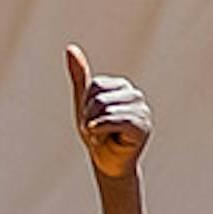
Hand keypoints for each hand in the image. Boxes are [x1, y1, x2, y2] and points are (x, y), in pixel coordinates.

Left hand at [61, 44, 150, 179]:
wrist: (108, 165)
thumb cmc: (97, 135)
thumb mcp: (84, 103)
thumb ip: (80, 75)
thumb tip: (70, 48)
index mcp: (123, 87)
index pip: (95, 85)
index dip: (85, 105)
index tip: (91, 120)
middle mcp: (135, 96)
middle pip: (99, 98)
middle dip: (89, 118)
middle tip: (95, 132)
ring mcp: (142, 111)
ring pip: (105, 110)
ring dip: (94, 128)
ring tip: (101, 137)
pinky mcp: (142, 127)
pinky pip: (115, 120)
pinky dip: (101, 130)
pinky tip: (102, 139)